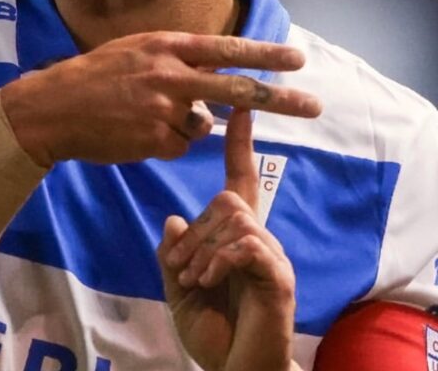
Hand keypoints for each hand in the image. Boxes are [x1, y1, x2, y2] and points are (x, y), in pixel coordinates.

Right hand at [0, 31, 320, 165]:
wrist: (51, 108)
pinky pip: (176, 145)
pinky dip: (161, 143)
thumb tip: (208, 85)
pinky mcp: (154, 139)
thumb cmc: (89, 77)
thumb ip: (172, 61)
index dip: (263, 55)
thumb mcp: (132, 52)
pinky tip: (134, 133)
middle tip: (314, 106)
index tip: (296, 60)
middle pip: (237, 89)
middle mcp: (169, 75)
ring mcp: (163, 109)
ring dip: (182, 126)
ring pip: (200, 125)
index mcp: (164, 47)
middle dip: (280, 99)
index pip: (225, 49)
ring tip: (142, 116)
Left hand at [157, 107, 298, 370]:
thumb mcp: (176, 286)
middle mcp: (258, 240)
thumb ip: (173, 251)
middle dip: (194, 232)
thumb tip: (174, 216)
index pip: (238, 181)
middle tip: (182, 269)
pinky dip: (218, 261)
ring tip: (194, 281)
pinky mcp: (278, 277)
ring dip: (203, 249)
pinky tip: (207, 282)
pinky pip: (247, 246)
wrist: (232, 368)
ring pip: (235, 219)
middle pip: (226, 199)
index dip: (239, 144)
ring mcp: (271, 257)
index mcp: (234, 237)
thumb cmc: (210, 330)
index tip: (239, 106)